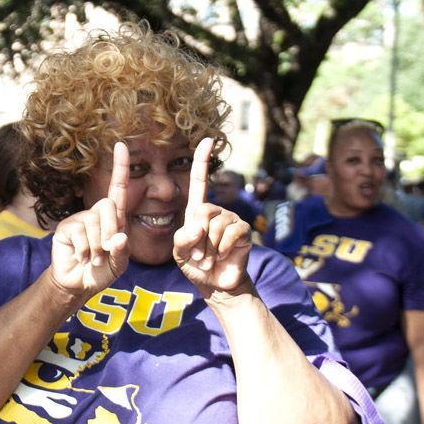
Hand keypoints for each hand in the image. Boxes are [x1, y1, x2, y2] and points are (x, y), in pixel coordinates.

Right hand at [49, 142, 129, 298]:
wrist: (78, 283)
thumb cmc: (101, 271)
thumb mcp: (118, 264)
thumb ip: (121, 252)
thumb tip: (119, 238)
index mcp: (114, 218)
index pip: (119, 188)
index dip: (120, 167)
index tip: (121, 145)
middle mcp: (97, 214)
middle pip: (108, 207)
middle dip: (110, 232)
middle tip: (105, 252)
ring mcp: (80, 219)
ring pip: (93, 223)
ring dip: (96, 246)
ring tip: (93, 258)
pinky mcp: (65, 227)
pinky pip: (78, 231)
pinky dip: (83, 249)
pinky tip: (81, 256)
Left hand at [173, 137, 252, 298]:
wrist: (216, 284)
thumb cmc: (196, 265)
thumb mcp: (179, 252)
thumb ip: (182, 238)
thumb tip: (200, 226)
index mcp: (197, 211)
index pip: (199, 181)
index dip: (202, 161)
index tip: (208, 139)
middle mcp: (215, 211)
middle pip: (203, 210)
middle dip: (197, 238)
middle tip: (199, 254)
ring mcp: (231, 220)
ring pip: (216, 225)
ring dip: (209, 247)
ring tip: (210, 258)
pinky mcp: (243, 232)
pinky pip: (231, 233)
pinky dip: (222, 248)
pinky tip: (222, 256)